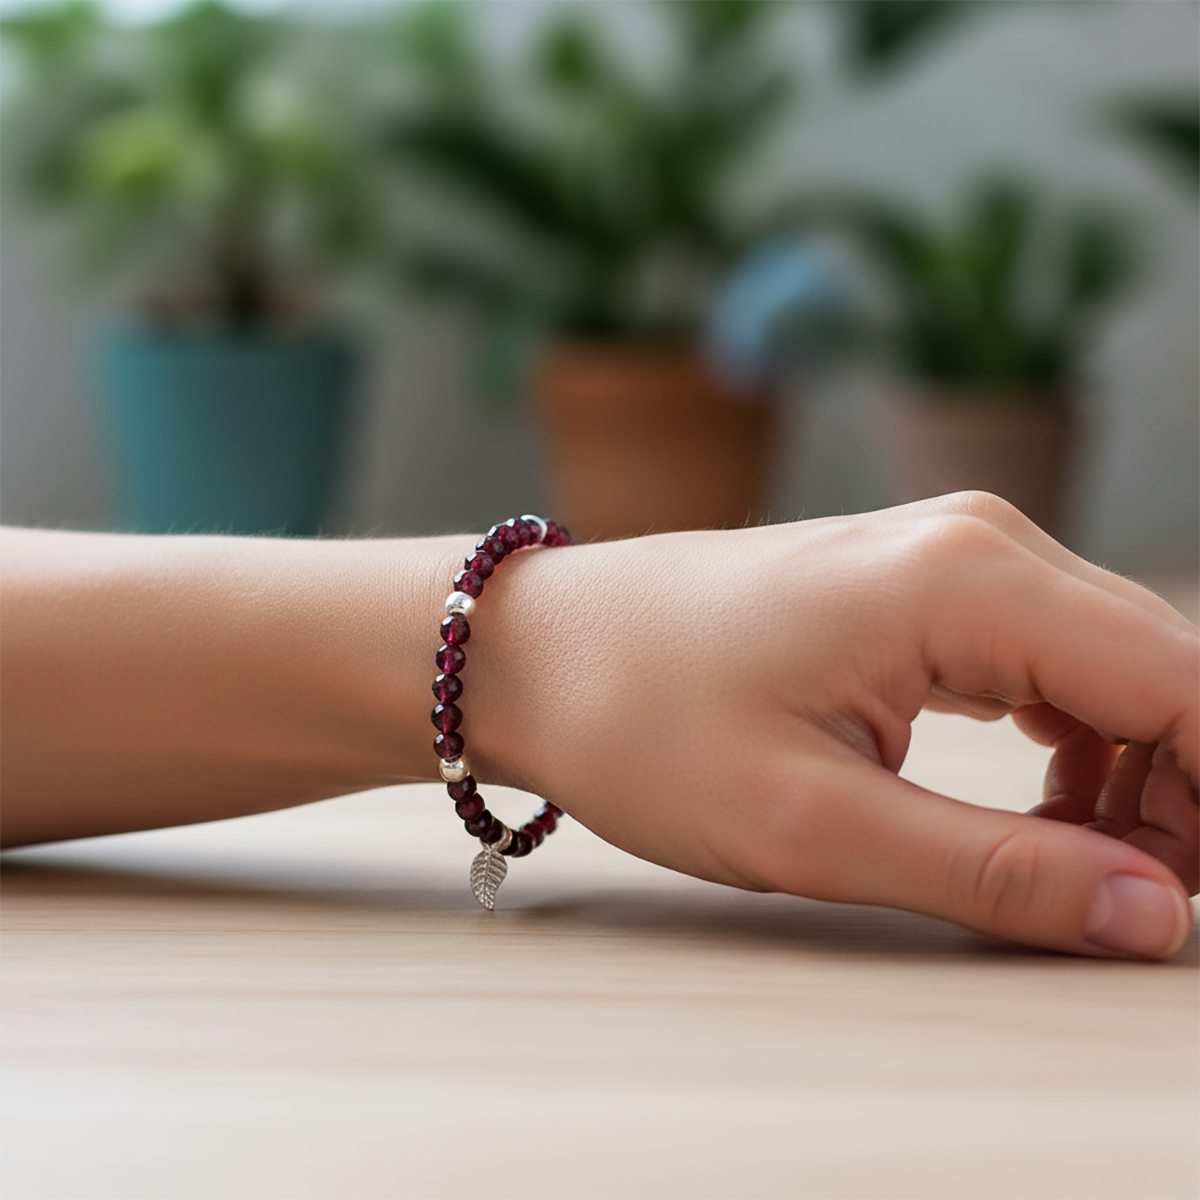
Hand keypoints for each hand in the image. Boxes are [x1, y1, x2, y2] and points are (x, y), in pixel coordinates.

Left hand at [469, 493, 1199, 958]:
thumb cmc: (641, 718)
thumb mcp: (815, 824)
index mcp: (969, 581)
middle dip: (1187, 792)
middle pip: (1161, 670)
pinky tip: (1040, 806)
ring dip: (1132, 773)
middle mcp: (977, 544)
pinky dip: (1071, 740)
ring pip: (1109, 667)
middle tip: (1141, 907)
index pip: (1184, 684)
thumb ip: (997, 871)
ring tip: (1082, 870)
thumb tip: (1154, 914)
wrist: (538, 649)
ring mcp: (946, 557)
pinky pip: (1044, 660)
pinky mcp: (914, 588)